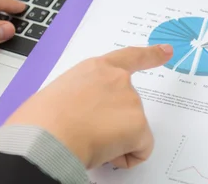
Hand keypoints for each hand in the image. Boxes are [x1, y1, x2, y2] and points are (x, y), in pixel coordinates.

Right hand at [6, 44, 172, 168]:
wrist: (44, 136)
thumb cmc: (39, 121)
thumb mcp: (60, 94)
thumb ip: (82, 96)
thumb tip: (82, 116)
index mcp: (95, 68)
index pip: (130, 57)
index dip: (151, 54)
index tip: (168, 50)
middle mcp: (117, 79)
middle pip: (128, 105)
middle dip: (114, 123)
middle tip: (85, 133)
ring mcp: (130, 100)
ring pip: (132, 130)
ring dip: (115, 141)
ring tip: (85, 141)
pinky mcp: (138, 124)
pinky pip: (141, 149)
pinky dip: (127, 157)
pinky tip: (103, 154)